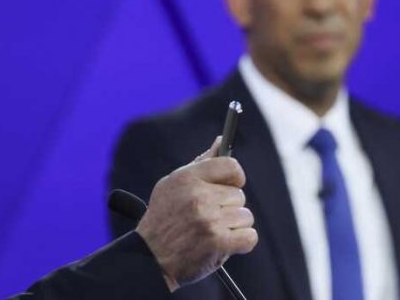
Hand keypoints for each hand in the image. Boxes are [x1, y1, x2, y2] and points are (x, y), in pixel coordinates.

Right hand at [135, 136, 257, 290]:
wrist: (150, 257)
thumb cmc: (164, 219)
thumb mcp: (173, 185)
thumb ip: (200, 164)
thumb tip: (219, 141)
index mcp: (187, 178)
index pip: (230, 166)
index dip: (234, 177)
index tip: (229, 186)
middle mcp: (199, 196)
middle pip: (239, 195)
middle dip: (228, 208)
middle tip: (209, 217)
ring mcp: (209, 219)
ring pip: (245, 216)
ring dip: (233, 227)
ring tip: (211, 232)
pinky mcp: (218, 242)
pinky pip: (250, 237)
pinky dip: (241, 243)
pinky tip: (223, 244)